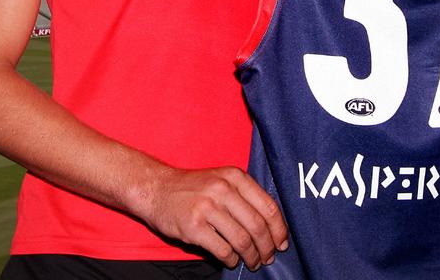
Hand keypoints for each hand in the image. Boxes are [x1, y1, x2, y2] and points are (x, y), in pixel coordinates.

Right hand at [140, 165, 287, 269]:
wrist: (156, 188)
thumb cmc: (193, 188)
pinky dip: (231, 260)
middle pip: (257, 226)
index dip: (279, 229)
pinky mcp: (194, 226)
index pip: (268, 206)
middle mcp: (223, 189)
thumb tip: (272, 226)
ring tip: (252, 262)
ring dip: (251, 256)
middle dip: (267, 247)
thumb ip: (245, 196)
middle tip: (268, 258)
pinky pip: (222, 250)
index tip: (282, 243)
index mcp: (235, 177)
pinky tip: (231, 261)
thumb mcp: (222, 180)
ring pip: (242, 240)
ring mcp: (208, 208)